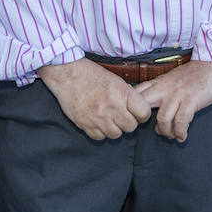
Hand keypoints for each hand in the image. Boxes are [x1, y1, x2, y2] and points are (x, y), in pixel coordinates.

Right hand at [37, 58, 151, 140]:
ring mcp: (98, 117)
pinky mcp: (85, 124)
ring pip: (116, 134)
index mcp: (122, 93)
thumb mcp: (115, 80)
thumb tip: (137, 109)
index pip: (144, 113)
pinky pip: (99, 137)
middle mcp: (112, 106)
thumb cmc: (91, 74)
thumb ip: (128, 95)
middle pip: (131, 127)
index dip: (142, 114)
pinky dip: (100, 132)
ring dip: (114, 128)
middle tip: (121, 115)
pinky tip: (98, 122)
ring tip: (109, 119)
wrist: (67, 74)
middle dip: (128, 122)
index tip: (138, 113)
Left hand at [134, 59, 211, 141]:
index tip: (137, 120)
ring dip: (166, 132)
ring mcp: (177, 94)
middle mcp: (164, 88)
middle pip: (143, 106)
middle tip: (153, 130)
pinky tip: (182, 136)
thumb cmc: (195, 74)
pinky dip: (180, 132)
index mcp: (158, 82)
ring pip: (162, 119)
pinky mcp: (191, 100)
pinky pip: (181, 121)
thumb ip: (162, 94)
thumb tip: (158, 122)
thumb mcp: (172, 79)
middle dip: (144, 122)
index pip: (135, 94)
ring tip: (172, 135)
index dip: (131, 108)